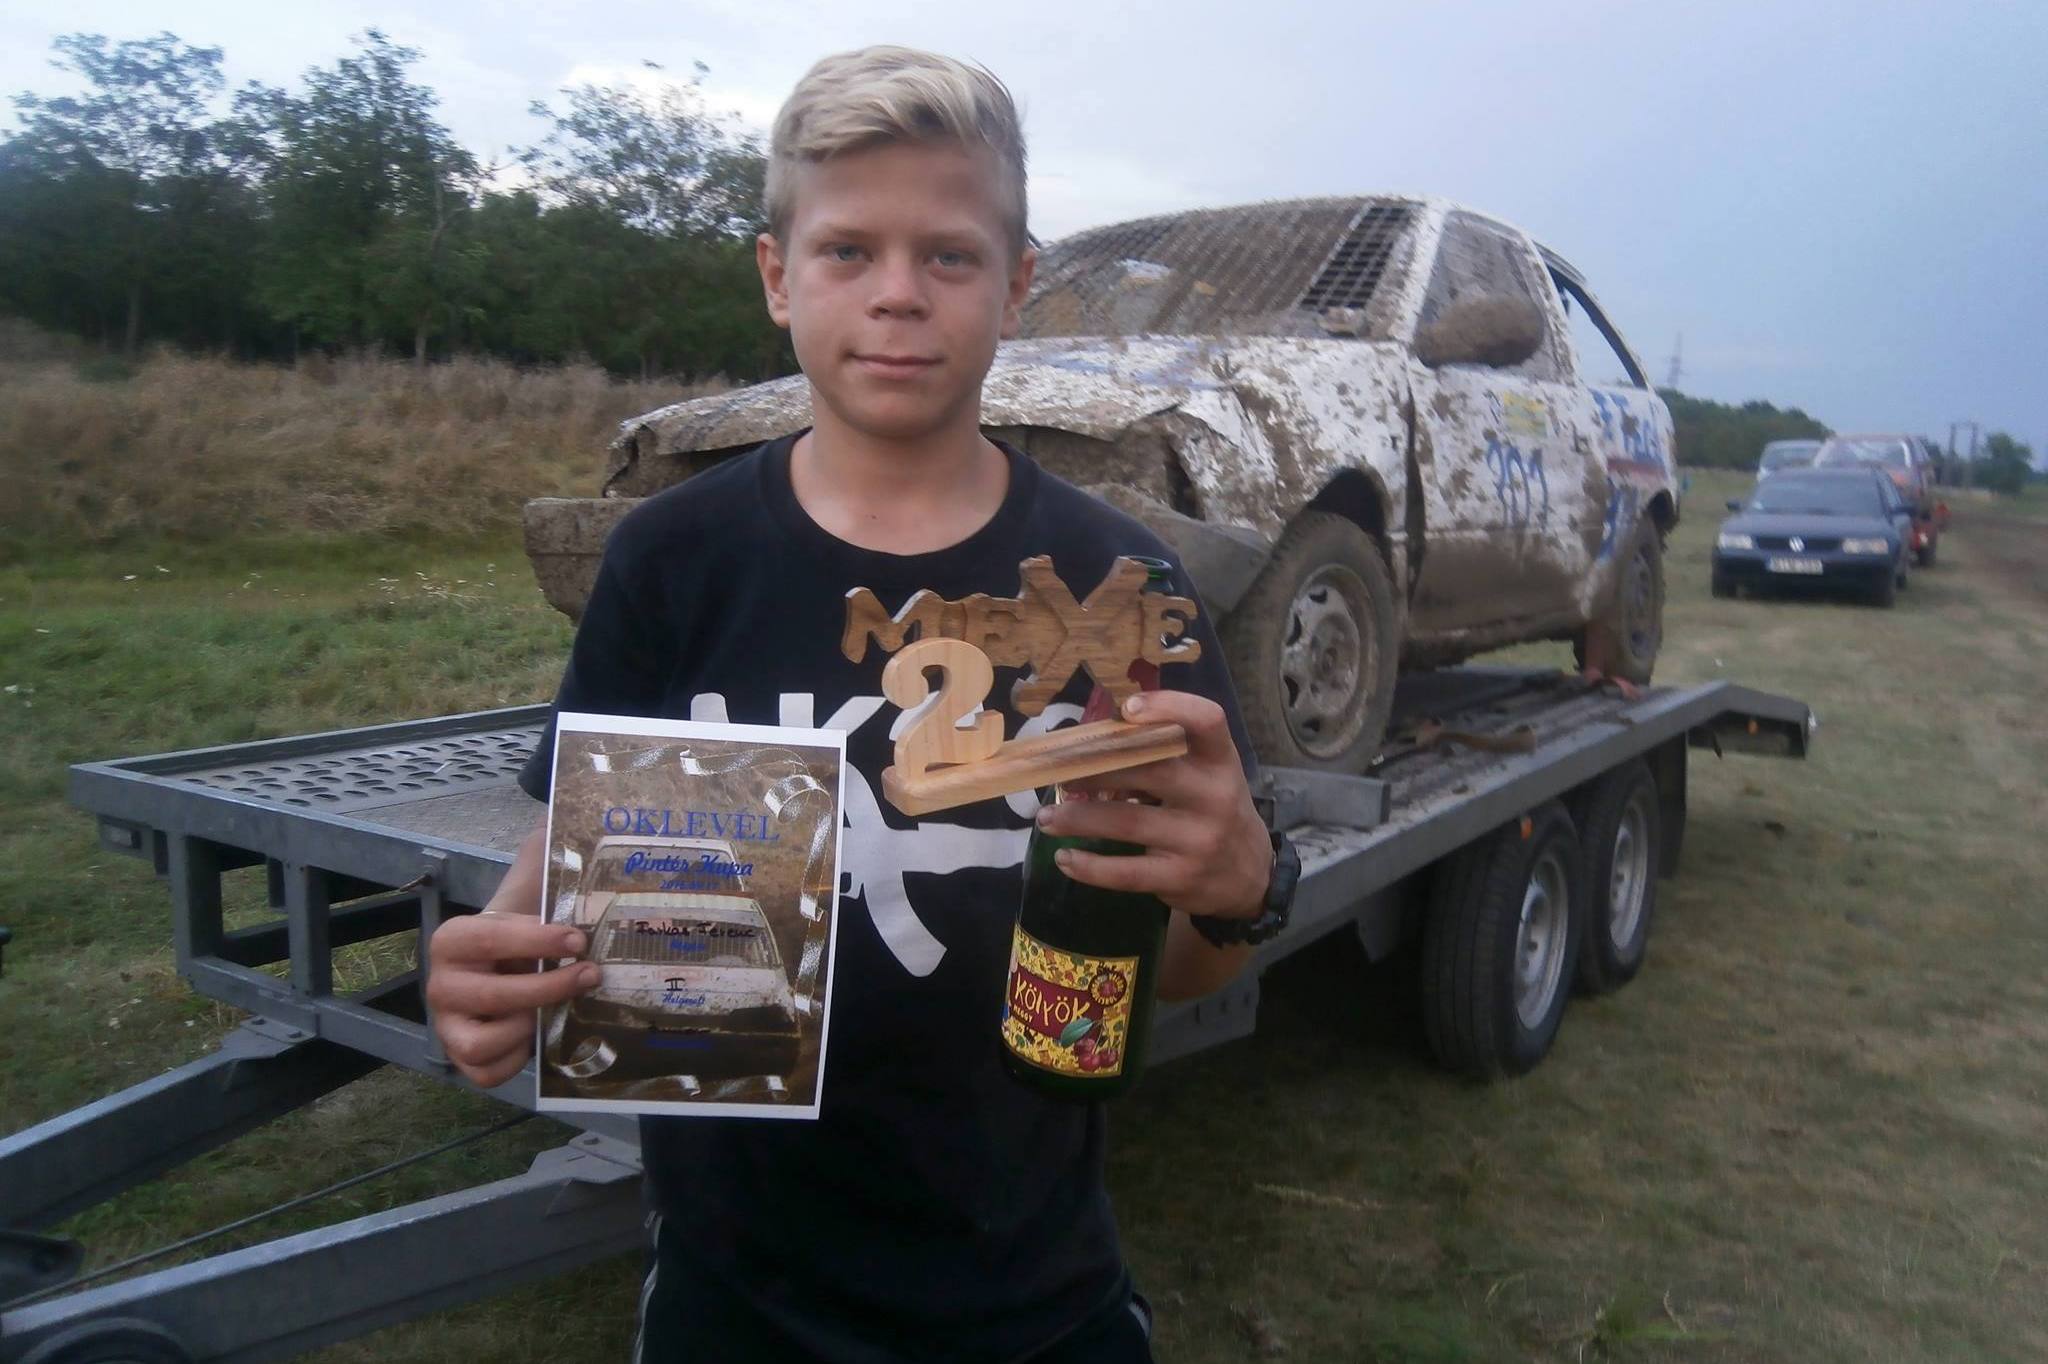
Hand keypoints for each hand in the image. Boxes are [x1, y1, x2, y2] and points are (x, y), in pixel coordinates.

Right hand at [426, 911, 599, 1088]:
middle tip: (589, 975)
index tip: (578, 941)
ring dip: (525, 1030)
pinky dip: (517, 1059)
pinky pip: (487, 1073)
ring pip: (480, 1044)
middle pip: (492, 995)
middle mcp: (440, 986)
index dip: (538, 941)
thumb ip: (543, 930)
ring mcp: (445, 1027)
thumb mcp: (519, 925)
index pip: (490, 940)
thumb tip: (582, 944)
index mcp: (451, 942)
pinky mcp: (457, 1058)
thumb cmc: (508, 945)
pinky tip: (536, 1037)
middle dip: (549, 987)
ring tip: (551, 1013)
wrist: (486, 970)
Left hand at [1035, 690, 1271, 922]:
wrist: (1250, 878)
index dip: (1169, 707)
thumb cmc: (1214, 811)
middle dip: (1095, 768)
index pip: (1207, 720)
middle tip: (1055, 769)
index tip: (1127, 710)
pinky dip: (1089, 867)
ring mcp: (1199, 840)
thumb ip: (1167, 755)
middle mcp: (1214, 796)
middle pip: (1150, 770)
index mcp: (1221, 761)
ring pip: (1127, 822)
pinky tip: (1065, 859)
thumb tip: (1091, 739)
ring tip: (1046, 818)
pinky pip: (1125, 872)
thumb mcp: (1208, 775)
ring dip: (1077, 819)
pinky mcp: (1181, 878)